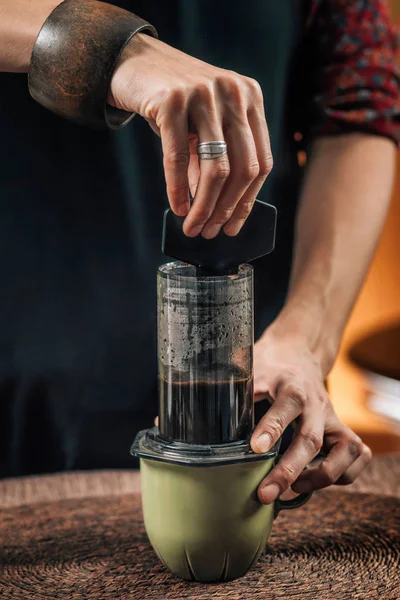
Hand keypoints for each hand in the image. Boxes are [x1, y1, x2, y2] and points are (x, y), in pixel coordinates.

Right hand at [109, 34, 271, 237]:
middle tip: (210, 232)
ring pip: (216, 168)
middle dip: (226, 209)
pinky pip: (178, 158)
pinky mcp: (172, 100)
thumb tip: (217, 210)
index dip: (247, 201)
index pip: (261, 162)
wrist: (135, 61)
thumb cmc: (174, 100)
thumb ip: (215, 161)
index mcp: (251, 99)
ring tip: (193, 227)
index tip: (233, 226)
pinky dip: (178, 190)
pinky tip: (177, 208)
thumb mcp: (203, 127)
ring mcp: (205, 94)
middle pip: (243, 169)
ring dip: (205, 207)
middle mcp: (234, 93)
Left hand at [251, 330, 371, 503]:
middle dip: (289, 470)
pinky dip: (345, 474)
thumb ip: (236, 391)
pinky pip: (358, 455)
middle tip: (265, 493)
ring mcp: (333, 418)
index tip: (255, 448)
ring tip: (294, 489)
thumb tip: (204, 410)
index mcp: (291, 386)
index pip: (286, 405)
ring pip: (347, 450)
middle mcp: (316, 405)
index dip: (272, 428)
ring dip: (322, 476)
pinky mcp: (343, 430)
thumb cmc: (269, 367)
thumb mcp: (250, 371)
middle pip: (311, 438)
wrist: (297, 353)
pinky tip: (315, 480)